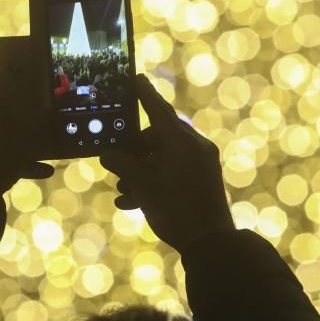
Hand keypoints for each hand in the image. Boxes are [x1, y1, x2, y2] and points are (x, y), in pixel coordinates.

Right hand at [100, 74, 233, 249]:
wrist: (210, 243)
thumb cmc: (174, 209)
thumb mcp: (141, 185)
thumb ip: (123, 165)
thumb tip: (109, 155)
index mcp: (179, 140)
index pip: (157, 108)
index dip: (144, 93)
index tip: (136, 77)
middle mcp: (193, 145)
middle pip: (157, 137)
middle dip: (134, 152)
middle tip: (116, 164)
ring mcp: (201, 162)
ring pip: (163, 157)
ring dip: (141, 171)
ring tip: (123, 191)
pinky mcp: (204, 178)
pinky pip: (175, 171)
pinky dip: (155, 180)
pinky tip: (133, 202)